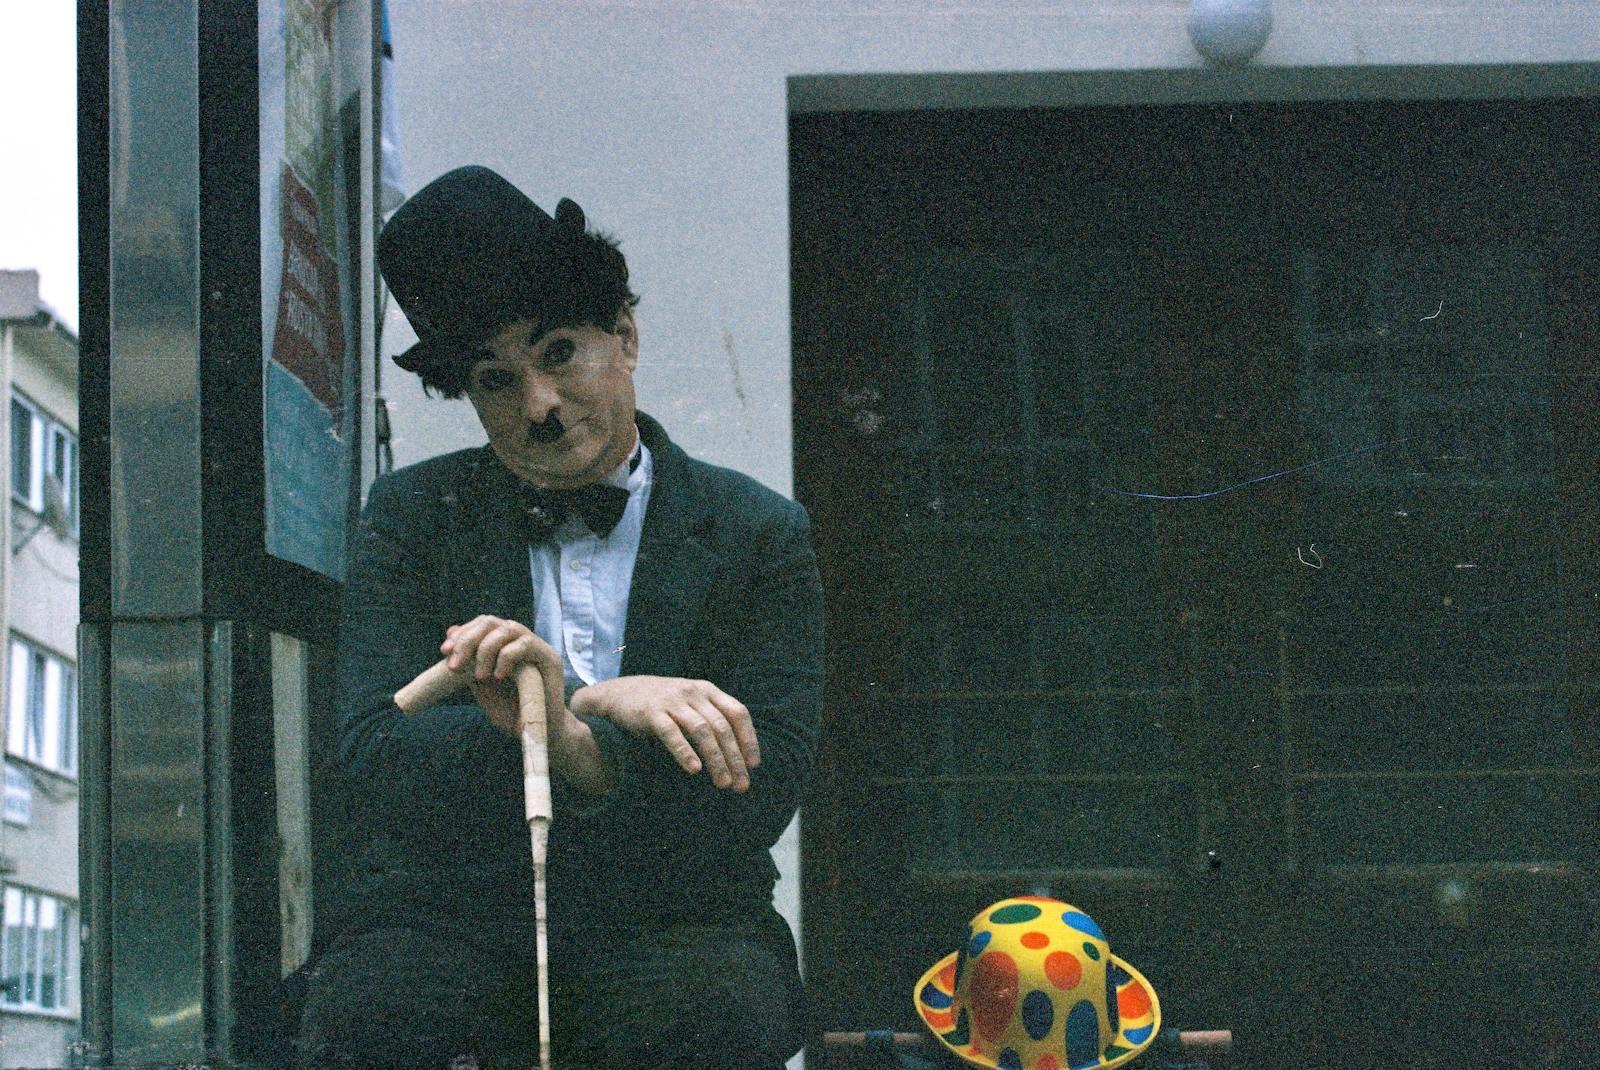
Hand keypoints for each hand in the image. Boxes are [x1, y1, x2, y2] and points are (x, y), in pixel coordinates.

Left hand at [439, 617, 611, 794]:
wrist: (539, 736)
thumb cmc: (512, 713)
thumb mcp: (482, 687)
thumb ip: (470, 665)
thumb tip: (450, 642)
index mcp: (504, 645)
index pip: (482, 625)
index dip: (462, 633)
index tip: (444, 651)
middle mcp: (521, 641)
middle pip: (492, 622)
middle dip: (468, 639)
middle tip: (455, 665)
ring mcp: (537, 648)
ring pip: (509, 628)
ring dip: (486, 648)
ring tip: (479, 675)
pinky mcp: (550, 659)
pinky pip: (526, 644)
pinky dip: (507, 657)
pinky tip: (498, 676)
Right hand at [571, 676, 759, 791]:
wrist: (621, 693)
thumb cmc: (664, 705)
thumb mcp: (692, 703)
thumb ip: (712, 718)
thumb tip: (739, 754)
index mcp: (708, 691)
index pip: (737, 713)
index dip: (748, 739)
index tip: (753, 765)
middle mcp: (694, 693)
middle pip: (722, 727)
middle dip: (735, 758)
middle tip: (741, 785)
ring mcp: (672, 701)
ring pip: (702, 731)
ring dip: (715, 760)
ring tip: (723, 784)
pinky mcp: (651, 713)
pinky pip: (671, 733)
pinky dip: (685, 752)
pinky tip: (694, 769)